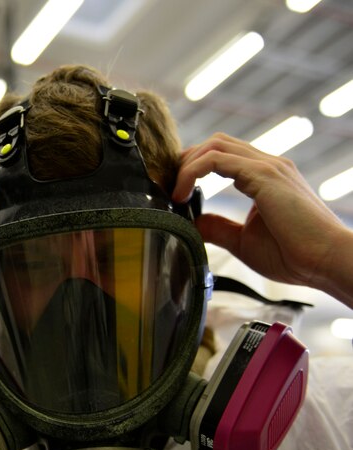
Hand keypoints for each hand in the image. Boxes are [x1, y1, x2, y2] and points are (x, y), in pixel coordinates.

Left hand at [174, 133, 351, 297]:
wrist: (325, 261)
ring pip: (213, 145)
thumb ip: (218, 228)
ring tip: (174, 193)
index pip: (221, 155)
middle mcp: (266, 165)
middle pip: (215, 143)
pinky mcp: (263, 175)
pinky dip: (191, 172)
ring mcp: (266, 166)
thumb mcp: (243, 241)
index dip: (192, 168)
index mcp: (264, 177)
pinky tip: (182, 195)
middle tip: (169, 189)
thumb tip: (193, 223)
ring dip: (186, 165)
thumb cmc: (293, 255)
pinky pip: (215, 160)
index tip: (174, 192)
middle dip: (185, 162)